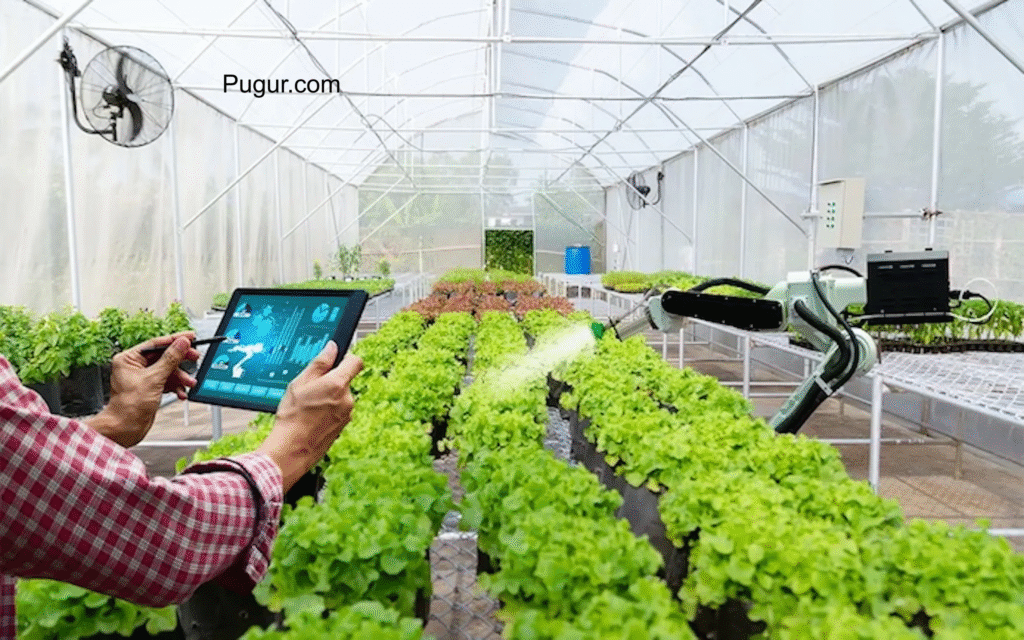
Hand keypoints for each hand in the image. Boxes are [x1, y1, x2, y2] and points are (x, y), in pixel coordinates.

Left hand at [86, 332, 199, 447]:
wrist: (125, 428)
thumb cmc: (128, 406)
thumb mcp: (154, 379)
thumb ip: (170, 359)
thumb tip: (181, 343)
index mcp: (129, 359)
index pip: (156, 344)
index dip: (175, 340)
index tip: (190, 337)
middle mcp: (135, 366)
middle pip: (164, 356)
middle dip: (180, 361)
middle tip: (194, 357)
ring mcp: (143, 378)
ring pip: (168, 370)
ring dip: (180, 377)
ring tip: (189, 382)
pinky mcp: (150, 388)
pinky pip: (167, 381)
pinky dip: (176, 386)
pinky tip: (181, 392)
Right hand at [258, 341, 362, 490]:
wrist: (292, 448)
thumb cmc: (292, 417)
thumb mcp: (300, 383)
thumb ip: (319, 363)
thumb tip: (332, 348)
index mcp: (337, 384)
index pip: (356, 361)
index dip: (347, 357)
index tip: (337, 359)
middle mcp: (347, 399)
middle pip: (346, 380)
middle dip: (332, 381)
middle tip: (312, 388)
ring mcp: (348, 414)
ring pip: (341, 397)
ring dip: (330, 397)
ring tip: (309, 406)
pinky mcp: (344, 426)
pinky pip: (339, 411)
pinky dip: (329, 410)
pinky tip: (313, 417)